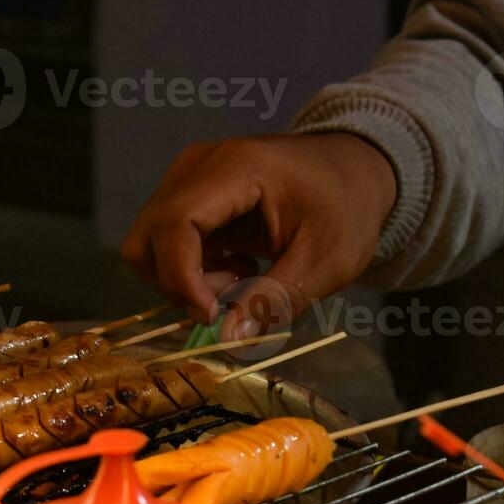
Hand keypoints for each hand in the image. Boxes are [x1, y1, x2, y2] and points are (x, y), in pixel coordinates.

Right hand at [120, 133, 397, 338]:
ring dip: (185, 279)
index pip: (174, 222)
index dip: (182, 278)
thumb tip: (228, 339)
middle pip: (147, 236)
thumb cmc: (348, 208)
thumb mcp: (326, 261)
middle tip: (230, 298)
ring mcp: (188, 176)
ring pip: (148, 244)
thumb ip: (276, 299)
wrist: (356, 170)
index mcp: (236, 168)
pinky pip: (164, 242)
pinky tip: (237, 268)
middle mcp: (198, 165)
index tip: (214, 315)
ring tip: (240, 280)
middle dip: (179, 284)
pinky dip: (192, 270)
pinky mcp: (188, 194)